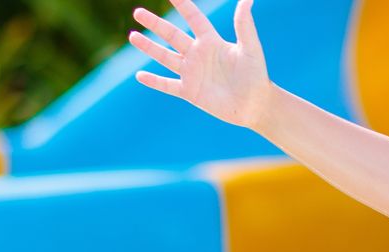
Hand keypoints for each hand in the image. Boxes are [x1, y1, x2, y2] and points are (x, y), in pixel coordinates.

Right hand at [129, 0, 272, 129]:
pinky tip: (140, 76)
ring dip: (149, 47)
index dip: (183, 5)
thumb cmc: (256, 75)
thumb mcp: (250, 48)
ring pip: (165, 57)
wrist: (256, 105)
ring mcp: (192, 73)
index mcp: (212, 42)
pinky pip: (167, 85)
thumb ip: (244, 24)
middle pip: (172, 35)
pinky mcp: (190, 92)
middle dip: (155, 24)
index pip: (194, 19)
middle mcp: (199, 55)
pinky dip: (154, 81)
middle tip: (138, 12)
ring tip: (132, 36)